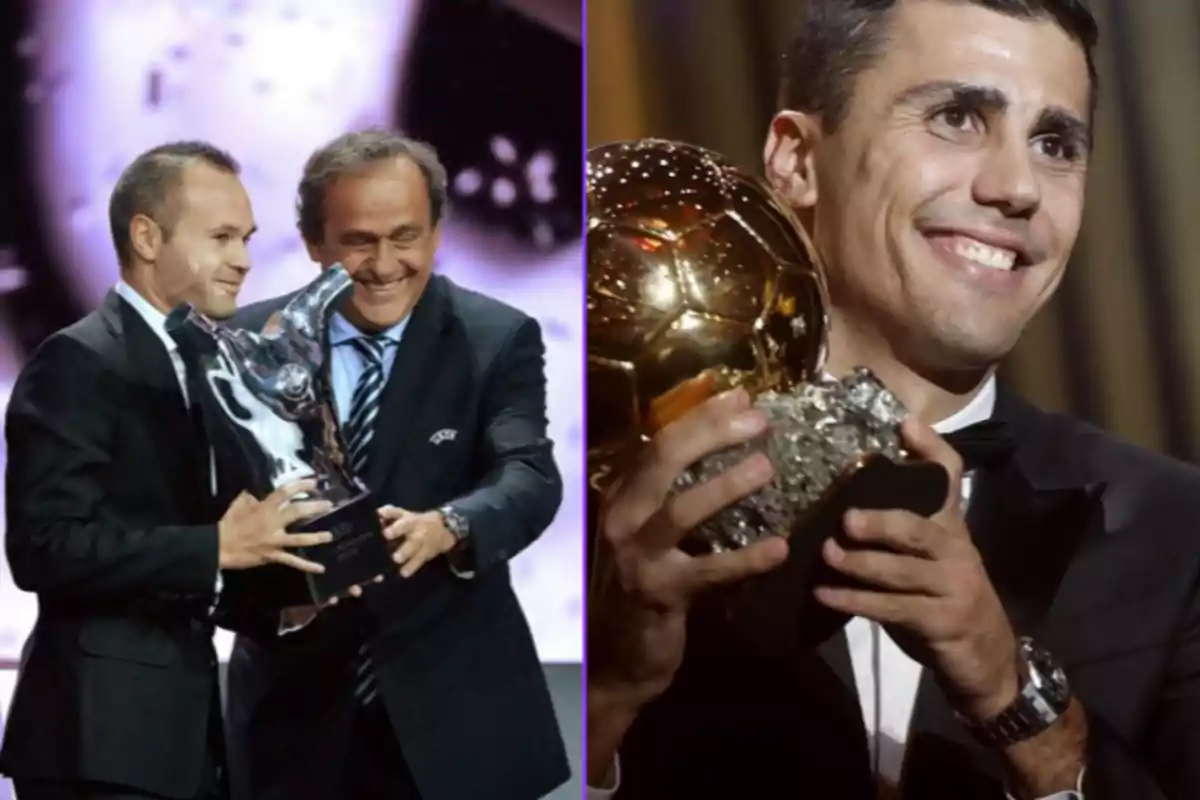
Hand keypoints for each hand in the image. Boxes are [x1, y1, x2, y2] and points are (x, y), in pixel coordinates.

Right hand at [217, 479, 333, 573]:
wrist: (219, 547)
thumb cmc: (229, 525)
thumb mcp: (238, 505)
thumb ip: (251, 498)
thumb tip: (258, 493)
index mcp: (264, 509)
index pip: (284, 493)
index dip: (300, 486)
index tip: (313, 482)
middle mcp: (272, 523)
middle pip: (297, 512)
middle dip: (315, 507)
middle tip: (329, 504)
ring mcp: (274, 541)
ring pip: (299, 539)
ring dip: (316, 537)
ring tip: (330, 535)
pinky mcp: (273, 555)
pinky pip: (292, 561)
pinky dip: (307, 566)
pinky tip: (321, 568)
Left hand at [381, 506, 457, 577]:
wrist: (442, 528)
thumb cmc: (415, 521)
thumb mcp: (404, 514)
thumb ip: (391, 513)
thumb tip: (378, 513)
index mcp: (411, 522)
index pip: (405, 524)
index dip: (396, 529)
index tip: (386, 534)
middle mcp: (419, 534)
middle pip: (414, 542)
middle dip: (405, 550)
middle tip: (395, 558)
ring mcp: (424, 546)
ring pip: (418, 555)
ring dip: (410, 563)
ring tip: (401, 571)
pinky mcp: (426, 556)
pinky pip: (420, 562)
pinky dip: (412, 569)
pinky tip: (404, 574)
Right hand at [590, 382, 788, 713]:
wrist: (617, 656)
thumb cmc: (640, 586)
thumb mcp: (645, 533)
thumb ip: (668, 494)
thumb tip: (717, 447)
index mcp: (621, 496)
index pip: (657, 440)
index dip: (700, 415)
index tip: (741, 396)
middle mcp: (621, 518)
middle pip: (664, 460)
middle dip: (712, 433)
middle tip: (759, 419)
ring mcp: (636, 557)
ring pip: (681, 510)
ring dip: (726, 485)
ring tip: (767, 467)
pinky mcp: (659, 594)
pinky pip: (708, 571)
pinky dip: (745, 559)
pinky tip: (779, 548)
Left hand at [814, 417, 1018, 720]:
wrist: (987, 659)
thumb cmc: (945, 598)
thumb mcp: (929, 559)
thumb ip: (901, 531)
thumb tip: (846, 502)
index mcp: (951, 528)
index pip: (949, 479)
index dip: (930, 450)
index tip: (904, 423)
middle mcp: (955, 551)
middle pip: (920, 528)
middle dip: (882, 521)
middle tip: (846, 517)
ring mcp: (952, 587)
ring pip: (903, 571)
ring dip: (861, 564)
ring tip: (827, 555)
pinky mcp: (941, 622)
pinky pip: (893, 609)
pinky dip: (856, 602)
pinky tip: (826, 595)